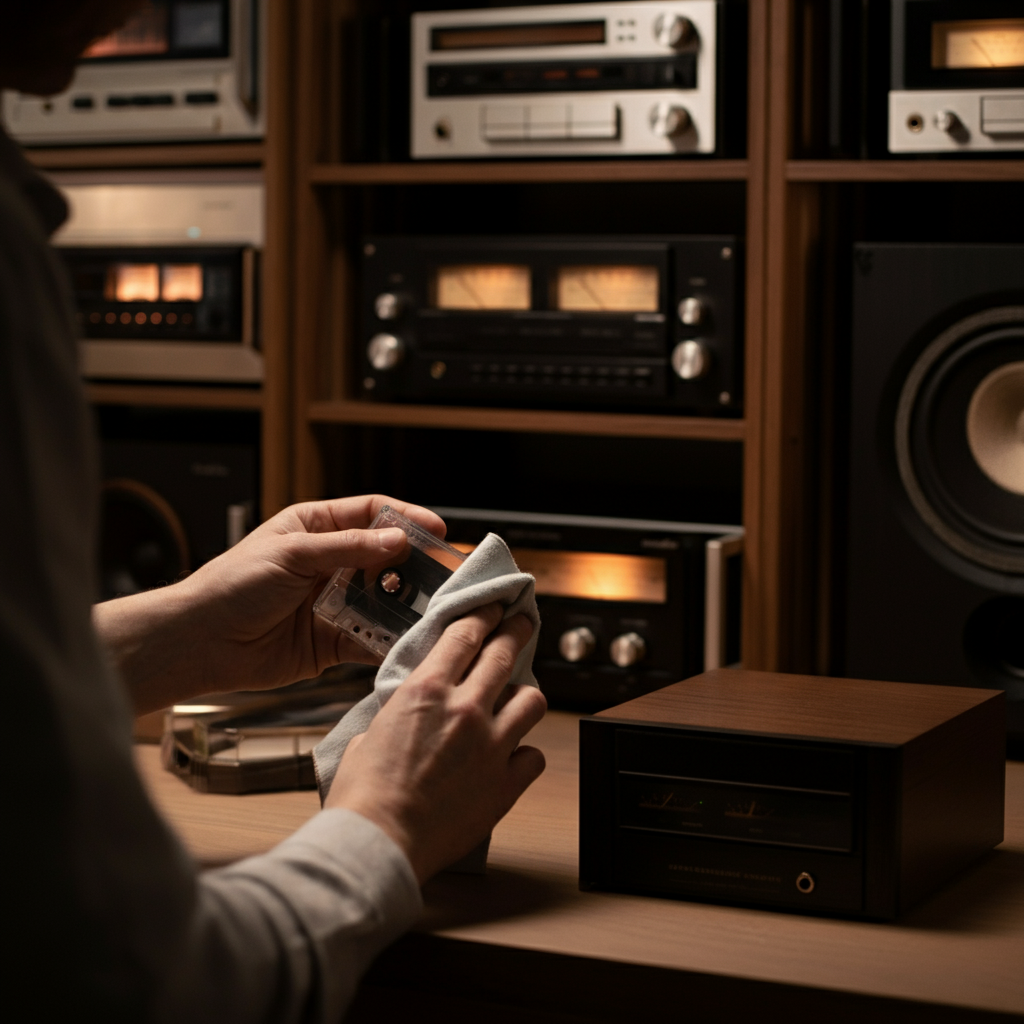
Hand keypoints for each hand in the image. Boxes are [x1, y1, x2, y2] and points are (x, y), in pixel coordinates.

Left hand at [93, 495, 444, 712]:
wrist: (200, 641)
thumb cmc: (232, 585)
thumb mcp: (291, 553)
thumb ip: (347, 548)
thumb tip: (397, 541)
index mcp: (316, 528)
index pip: (372, 514)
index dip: (406, 518)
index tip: (436, 530)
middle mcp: (330, 563)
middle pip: (385, 558)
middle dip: (416, 565)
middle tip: (446, 573)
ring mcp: (333, 602)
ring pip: (383, 599)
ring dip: (406, 604)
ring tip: (433, 608)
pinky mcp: (332, 641)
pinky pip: (370, 638)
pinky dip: (389, 640)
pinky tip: (407, 640)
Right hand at [325, 603, 546, 882]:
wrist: (379, 842)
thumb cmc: (364, 795)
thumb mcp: (370, 735)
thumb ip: (399, 716)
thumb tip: (406, 716)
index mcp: (426, 691)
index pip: (465, 635)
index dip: (484, 614)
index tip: (494, 607)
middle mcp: (465, 709)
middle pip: (504, 654)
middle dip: (516, 631)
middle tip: (522, 623)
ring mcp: (492, 745)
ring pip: (532, 700)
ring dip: (525, 696)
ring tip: (520, 699)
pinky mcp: (506, 783)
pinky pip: (534, 756)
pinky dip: (525, 755)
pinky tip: (513, 758)